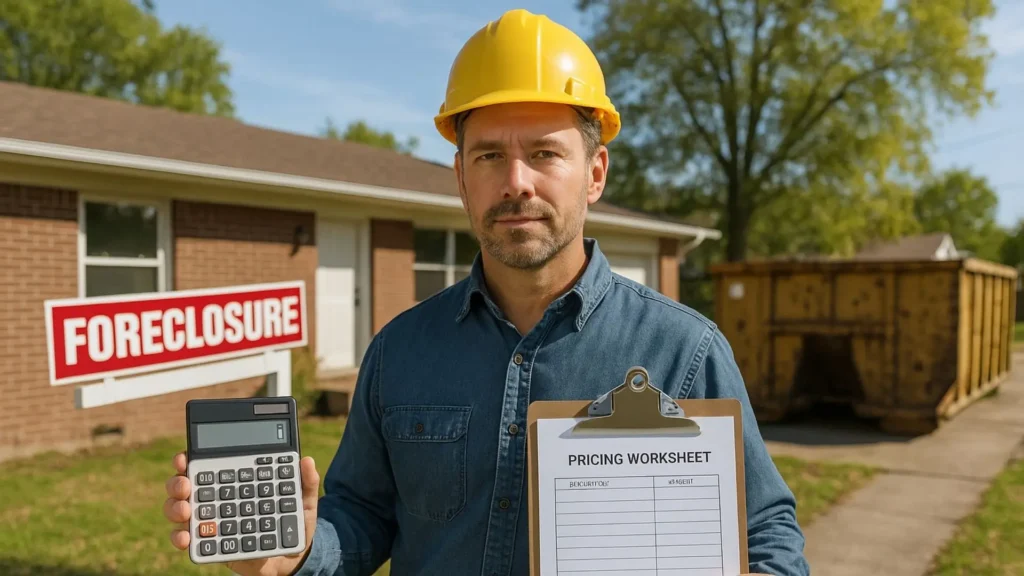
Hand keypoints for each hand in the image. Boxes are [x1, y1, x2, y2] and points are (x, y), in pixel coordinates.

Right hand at [164, 451, 320, 575]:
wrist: (291, 558)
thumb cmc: (292, 522)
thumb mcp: (303, 502)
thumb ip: (305, 482)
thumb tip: (306, 460)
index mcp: (235, 481)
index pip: (208, 464)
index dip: (190, 459)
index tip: (183, 458)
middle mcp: (217, 498)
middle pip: (185, 485)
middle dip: (177, 483)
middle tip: (184, 486)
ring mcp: (211, 521)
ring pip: (179, 510)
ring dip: (175, 508)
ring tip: (185, 511)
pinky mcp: (210, 543)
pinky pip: (187, 540)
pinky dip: (181, 537)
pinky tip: (186, 537)